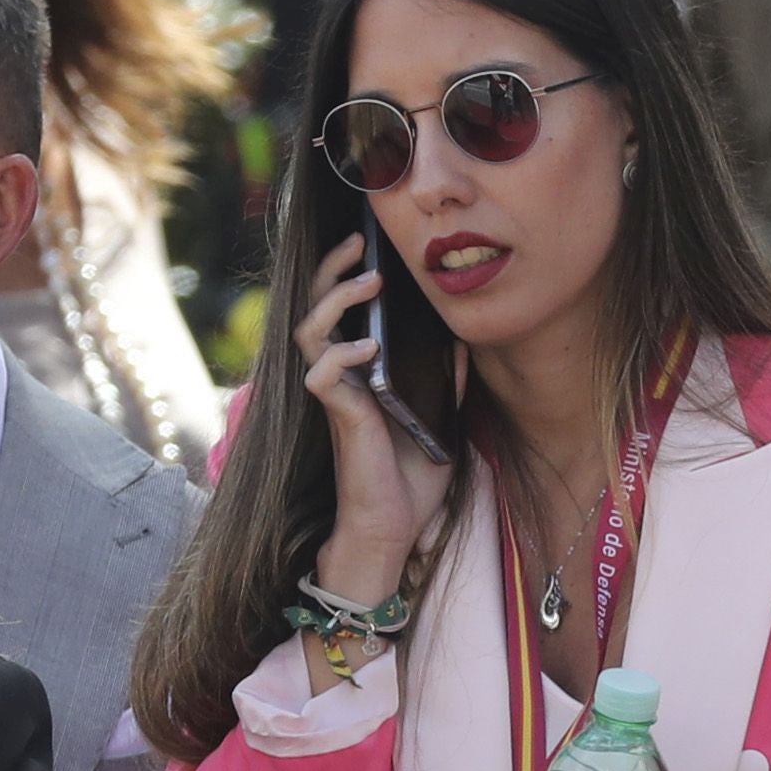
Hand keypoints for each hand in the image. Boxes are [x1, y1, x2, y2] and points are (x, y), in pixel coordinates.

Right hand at [292, 233, 452, 605]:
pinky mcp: (336, 417)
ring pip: (310, 331)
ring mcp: (334, 396)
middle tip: (359, 243)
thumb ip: (444, 380)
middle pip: (316, 308)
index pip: (341, 311)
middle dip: (333, 270)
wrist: (394, 528)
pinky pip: (323, 375)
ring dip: (336, 300)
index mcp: (360, 371)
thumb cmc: (410, 477)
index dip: (347, 275)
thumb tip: (461, 341)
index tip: (372, 246)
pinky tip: (369, 347)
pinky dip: (344, 354)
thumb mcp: (439, 419)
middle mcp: (340, 377)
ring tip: (369, 282)